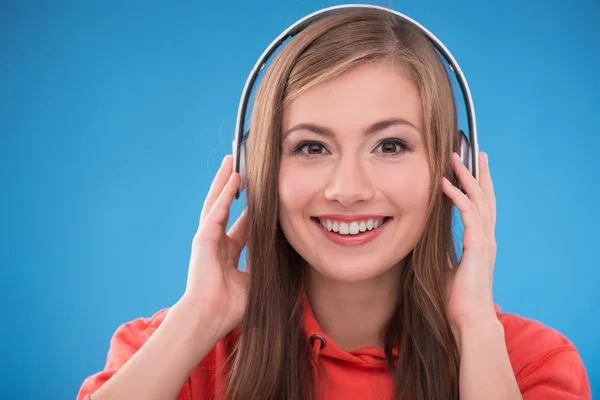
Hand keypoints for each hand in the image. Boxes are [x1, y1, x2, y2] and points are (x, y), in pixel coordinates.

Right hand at [179, 154, 249, 334]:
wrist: (210, 316)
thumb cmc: (231, 305)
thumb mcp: (254, 279)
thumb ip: (262, 261)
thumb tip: (278, 250)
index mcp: (227, 254)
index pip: (242, 226)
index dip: (251, 210)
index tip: (262, 196)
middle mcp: (216, 243)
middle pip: (226, 208)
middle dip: (233, 189)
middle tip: (241, 169)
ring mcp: (207, 239)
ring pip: (217, 203)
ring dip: (224, 182)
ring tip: (231, 163)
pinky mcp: (203, 238)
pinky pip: (215, 212)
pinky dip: (223, 195)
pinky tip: (232, 179)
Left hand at [442, 152, 497, 332]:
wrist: (468, 318)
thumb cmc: (457, 300)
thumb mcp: (447, 269)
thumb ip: (445, 254)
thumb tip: (434, 245)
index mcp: (481, 243)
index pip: (482, 208)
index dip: (478, 187)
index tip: (473, 169)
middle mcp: (486, 238)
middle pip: (486, 197)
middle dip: (480, 173)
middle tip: (476, 152)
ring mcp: (485, 241)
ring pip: (479, 199)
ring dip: (467, 177)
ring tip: (456, 158)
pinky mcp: (478, 245)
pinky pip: (468, 213)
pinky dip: (457, 196)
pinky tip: (446, 184)